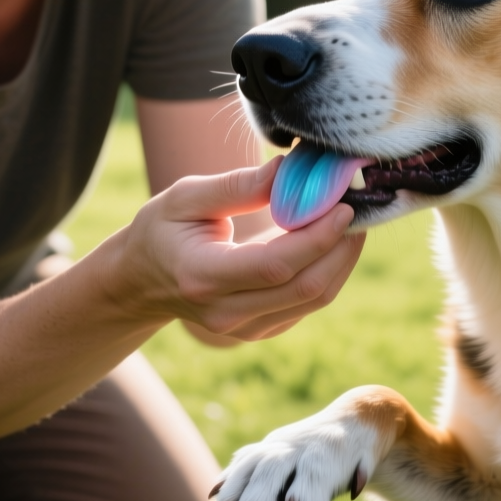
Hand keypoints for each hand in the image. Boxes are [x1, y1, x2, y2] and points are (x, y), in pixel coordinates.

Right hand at [112, 157, 366, 340]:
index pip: (274, 265)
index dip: (317, 237)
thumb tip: (288, 170)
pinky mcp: (262, 330)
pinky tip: (333, 240)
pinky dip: (330, 270)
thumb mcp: (184, 197)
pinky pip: (308, 303)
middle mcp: (225, 312)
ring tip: (353, 219)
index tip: (343, 205)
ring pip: (314, 299)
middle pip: (305, 287)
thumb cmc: (161, 231)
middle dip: (342, 246)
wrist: (142, 283)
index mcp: (202, 276)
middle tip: (359, 206)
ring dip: (343, 259)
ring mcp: (245, 328)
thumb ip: (237, 186)